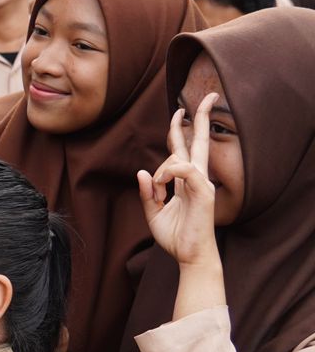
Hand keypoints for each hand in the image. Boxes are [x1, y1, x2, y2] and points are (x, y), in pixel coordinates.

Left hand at [138, 94, 220, 268]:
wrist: (189, 256)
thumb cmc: (175, 236)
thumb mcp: (153, 212)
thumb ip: (147, 192)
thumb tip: (142, 172)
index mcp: (185, 180)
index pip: (183, 148)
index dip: (179, 130)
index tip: (179, 112)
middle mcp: (196, 177)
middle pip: (199, 141)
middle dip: (202, 117)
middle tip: (210, 96)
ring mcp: (202, 183)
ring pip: (181, 156)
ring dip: (162, 170)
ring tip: (159, 191)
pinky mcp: (205, 192)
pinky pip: (186, 170)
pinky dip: (170, 173)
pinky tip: (164, 185)